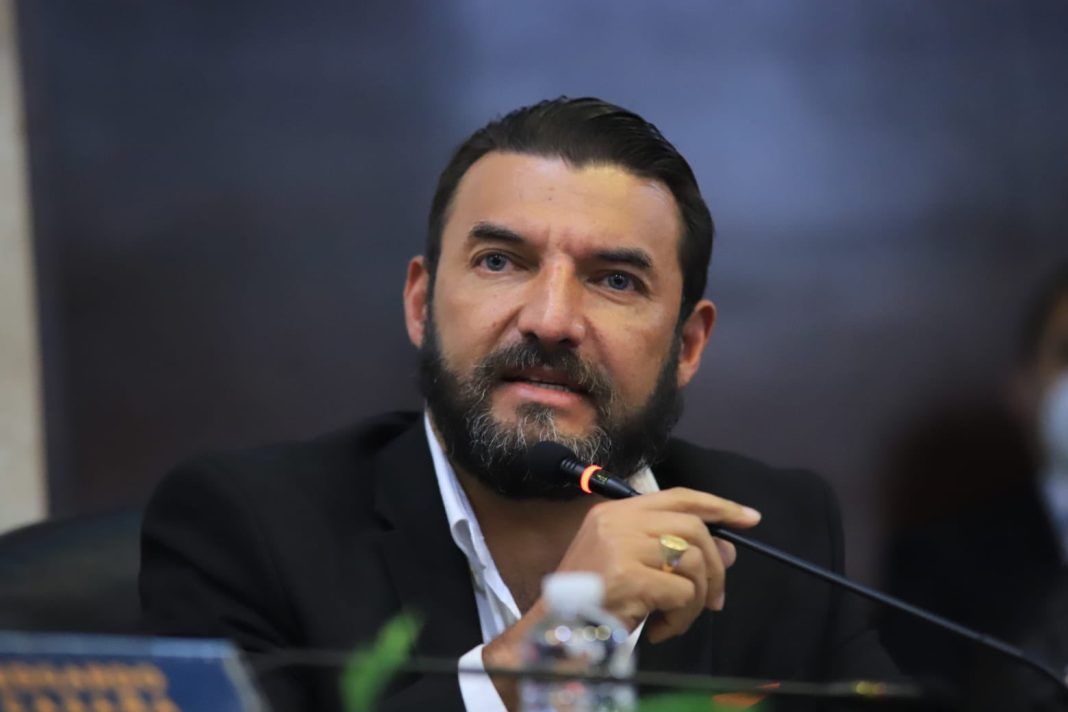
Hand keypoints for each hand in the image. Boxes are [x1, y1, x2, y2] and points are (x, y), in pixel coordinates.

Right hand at [555, 487, 760, 642]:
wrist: (556, 628)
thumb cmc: (594, 598)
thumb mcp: (635, 567)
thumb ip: (676, 553)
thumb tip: (729, 551)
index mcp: (616, 511)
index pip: (679, 496)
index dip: (718, 506)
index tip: (749, 518)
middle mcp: (618, 521)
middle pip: (693, 528)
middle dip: (715, 567)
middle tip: (714, 598)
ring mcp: (621, 545)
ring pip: (693, 562)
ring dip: (696, 599)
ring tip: (676, 618)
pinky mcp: (628, 575)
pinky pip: (682, 593)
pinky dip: (681, 617)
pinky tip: (660, 629)